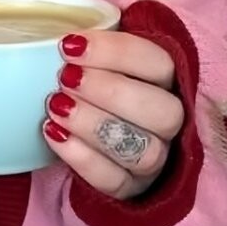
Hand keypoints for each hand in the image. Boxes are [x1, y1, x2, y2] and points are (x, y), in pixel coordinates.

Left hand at [41, 26, 184, 200]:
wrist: (98, 140)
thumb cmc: (98, 88)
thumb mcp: (101, 62)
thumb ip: (93, 50)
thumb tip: (64, 38)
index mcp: (170, 81)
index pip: (159, 63)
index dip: (117, 52)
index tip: (69, 45)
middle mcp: (172, 122)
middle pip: (163, 111)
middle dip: (110, 92)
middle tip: (65, 78)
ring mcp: (157, 159)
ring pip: (142, 150)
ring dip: (95, 126)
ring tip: (56, 107)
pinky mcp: (133, 188)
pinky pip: (114, 180)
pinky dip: (82, 158)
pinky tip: (54, 134)